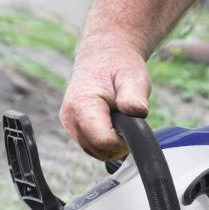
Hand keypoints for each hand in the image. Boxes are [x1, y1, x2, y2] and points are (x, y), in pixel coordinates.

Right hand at [60, 36, 150, 159]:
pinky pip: (93, 148)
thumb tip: (138, 111)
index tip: (132, 125)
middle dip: (119, 143)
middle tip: (128, 121)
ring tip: (120, 119)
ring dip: (113, 143)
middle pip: (99, 151)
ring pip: (96, 153)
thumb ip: (134, 96)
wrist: (103, 57)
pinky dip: (106, 142)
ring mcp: (70, 126)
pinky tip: (112, 124)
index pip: (103, 141)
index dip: (122, 140)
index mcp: (82, 105)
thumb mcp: (132, 76)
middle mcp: (70, 118)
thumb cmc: (118, 66)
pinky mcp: (73, 130)